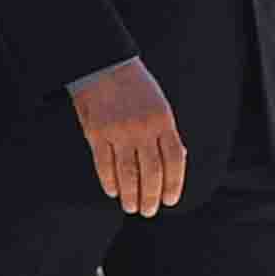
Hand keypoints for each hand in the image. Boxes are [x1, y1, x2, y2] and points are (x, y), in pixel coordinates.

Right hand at [67, 58, 184, 214]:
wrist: (105, 64)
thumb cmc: (136, 88)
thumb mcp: (160, 106)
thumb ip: (167, 134)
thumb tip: (178, 162)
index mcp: (163, 121)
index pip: (174, 160)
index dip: (174, 185)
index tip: (170, 201)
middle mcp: (142, 128)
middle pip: (151, 173)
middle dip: (151, 197)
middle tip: (148, 211)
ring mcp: (118, 131)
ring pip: (128, 174)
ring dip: (131, 196)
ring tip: (131, 207)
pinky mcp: (96, 133)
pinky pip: (104, 165)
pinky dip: (109, 182)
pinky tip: (113, 192)